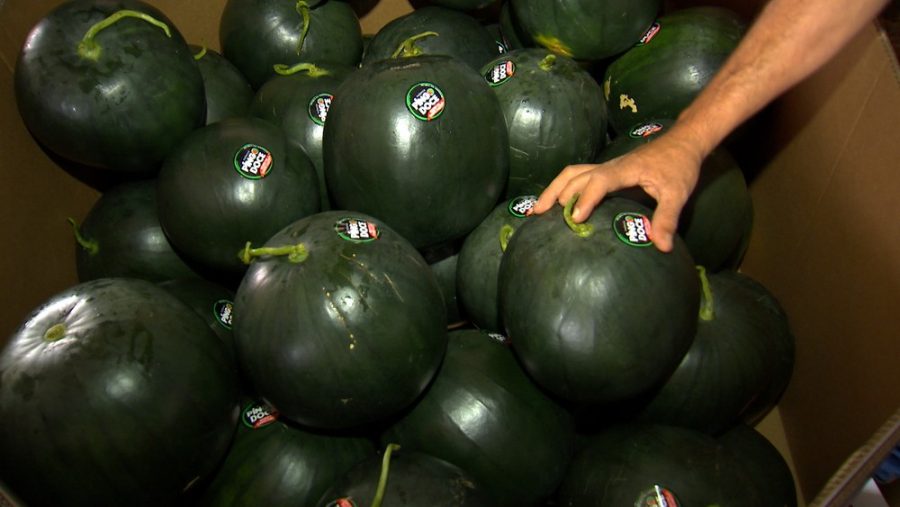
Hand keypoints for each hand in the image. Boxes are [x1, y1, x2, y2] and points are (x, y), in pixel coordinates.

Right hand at [531, 130, 704, 252]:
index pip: (598, 182)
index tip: (575, 218)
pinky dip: (562, 187)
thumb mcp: (677, 193)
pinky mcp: (607, 171)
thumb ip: (667, 218)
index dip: (586, 198)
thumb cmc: (679, 166)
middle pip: (574, 176)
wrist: (683, 142)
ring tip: (537, 210)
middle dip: (555, 194)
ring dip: (553, 189)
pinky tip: (556, 202)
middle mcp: (609, 166)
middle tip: (539, 217)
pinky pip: (578, 176)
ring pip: (572, 173)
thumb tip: (661, 246)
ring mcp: (606, 167)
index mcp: (624, 170)